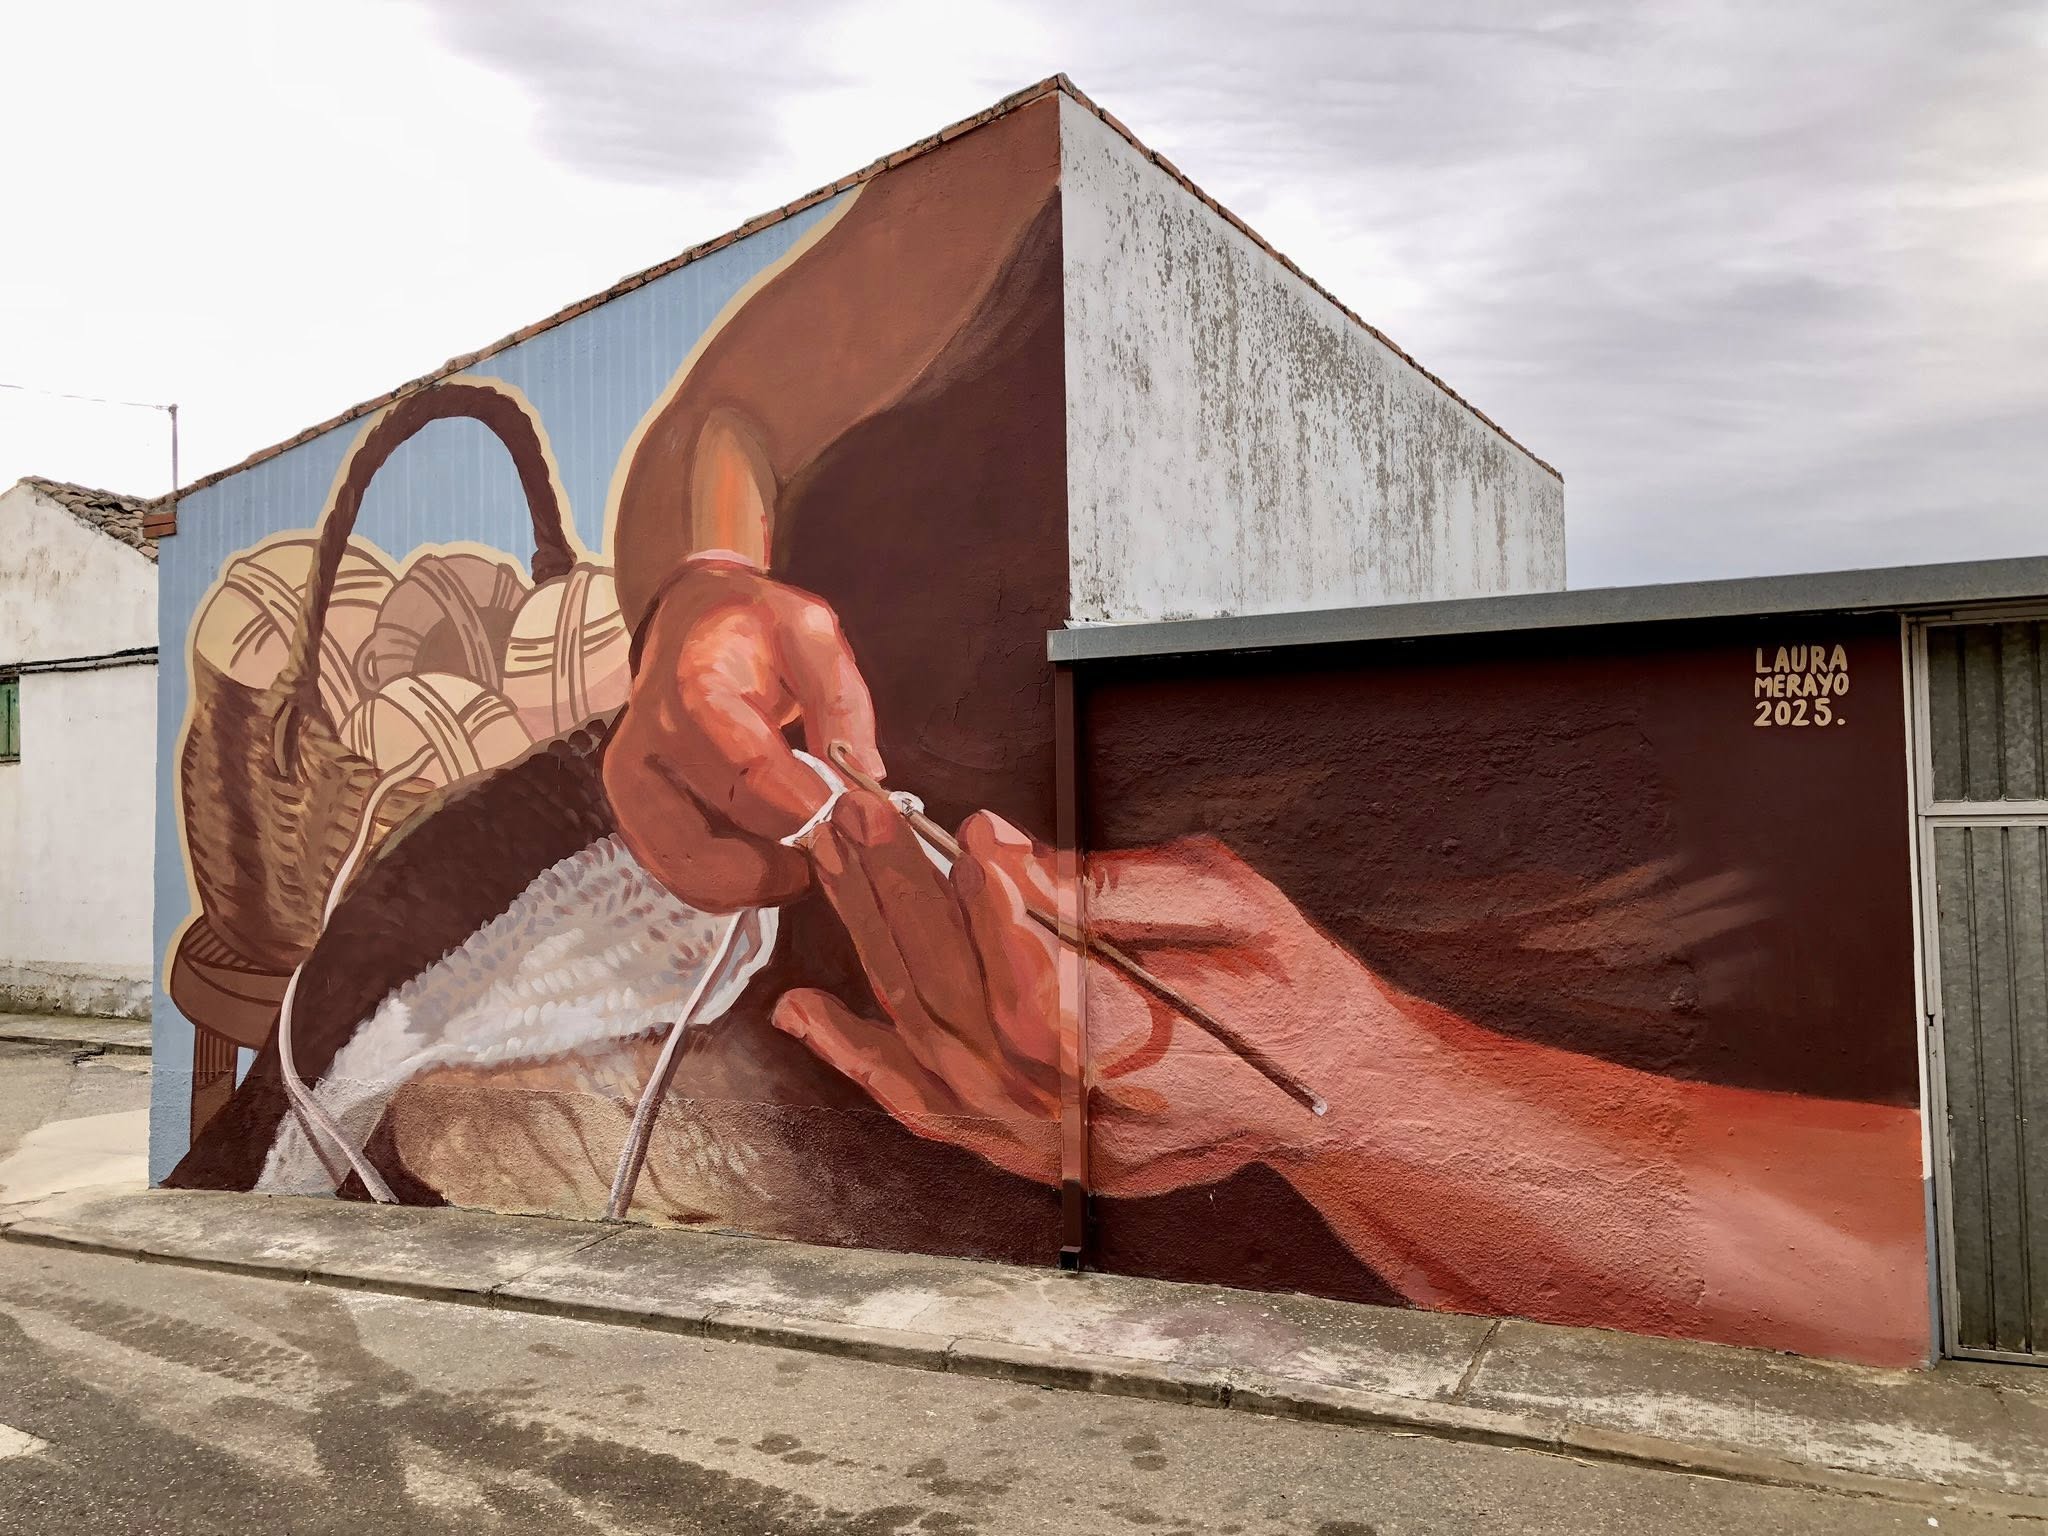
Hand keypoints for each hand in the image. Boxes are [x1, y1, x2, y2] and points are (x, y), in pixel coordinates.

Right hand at [603, 559, 882, 910]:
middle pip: (724, 832)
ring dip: (762, 880)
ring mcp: (631, 782)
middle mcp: (651, 739)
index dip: (808, 809)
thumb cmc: (756, 630)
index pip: (751, 771)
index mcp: (698, 687)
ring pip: (697, 870)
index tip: (855, 823)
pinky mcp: (631, 813)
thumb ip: (842, 702)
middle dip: (792, 853)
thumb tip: (866, 780)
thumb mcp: (812, 635)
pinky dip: (731, 885)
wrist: (688, 624)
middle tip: (839, 845)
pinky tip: (767, 858)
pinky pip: (680, 877)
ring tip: (804, 853)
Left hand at [772, 794, 1397, 1196]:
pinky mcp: (1035, 1152)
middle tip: (859, 813)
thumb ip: (1116, 885)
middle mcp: (1091, 1114)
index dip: (987, 908)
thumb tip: (1004, 855)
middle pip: (963, 1012)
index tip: (956, 827)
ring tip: (833, 866)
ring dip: (873, 955)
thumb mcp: (1236, 903)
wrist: (1326, 1093)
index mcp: (1156, 1056)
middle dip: (901, 901)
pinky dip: (864, 1064)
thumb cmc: (1293, 987)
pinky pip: (932, 1112)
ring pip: (933, 1052)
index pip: (1040, 989)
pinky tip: (807, 1014)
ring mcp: (1056, 1144)